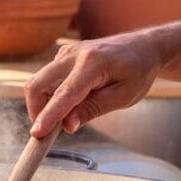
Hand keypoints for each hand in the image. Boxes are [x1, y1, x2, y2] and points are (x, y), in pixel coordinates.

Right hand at [24, 32, 162, 137]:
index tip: (37, 134)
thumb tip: (67, 126)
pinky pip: (46, 80)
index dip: (49, 115)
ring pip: (38, 83)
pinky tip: (70, 102)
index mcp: (93, 63)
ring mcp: (65, 53)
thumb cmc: (138, 71)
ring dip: (43, 105)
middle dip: (37, 112)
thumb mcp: (123, 97)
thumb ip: (93, 109)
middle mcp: (73, 54)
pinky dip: (50, 96)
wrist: (143, 46)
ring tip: (66, 116)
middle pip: (37, 85)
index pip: (64, 94)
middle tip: (50, 132)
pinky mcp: (62, 56)